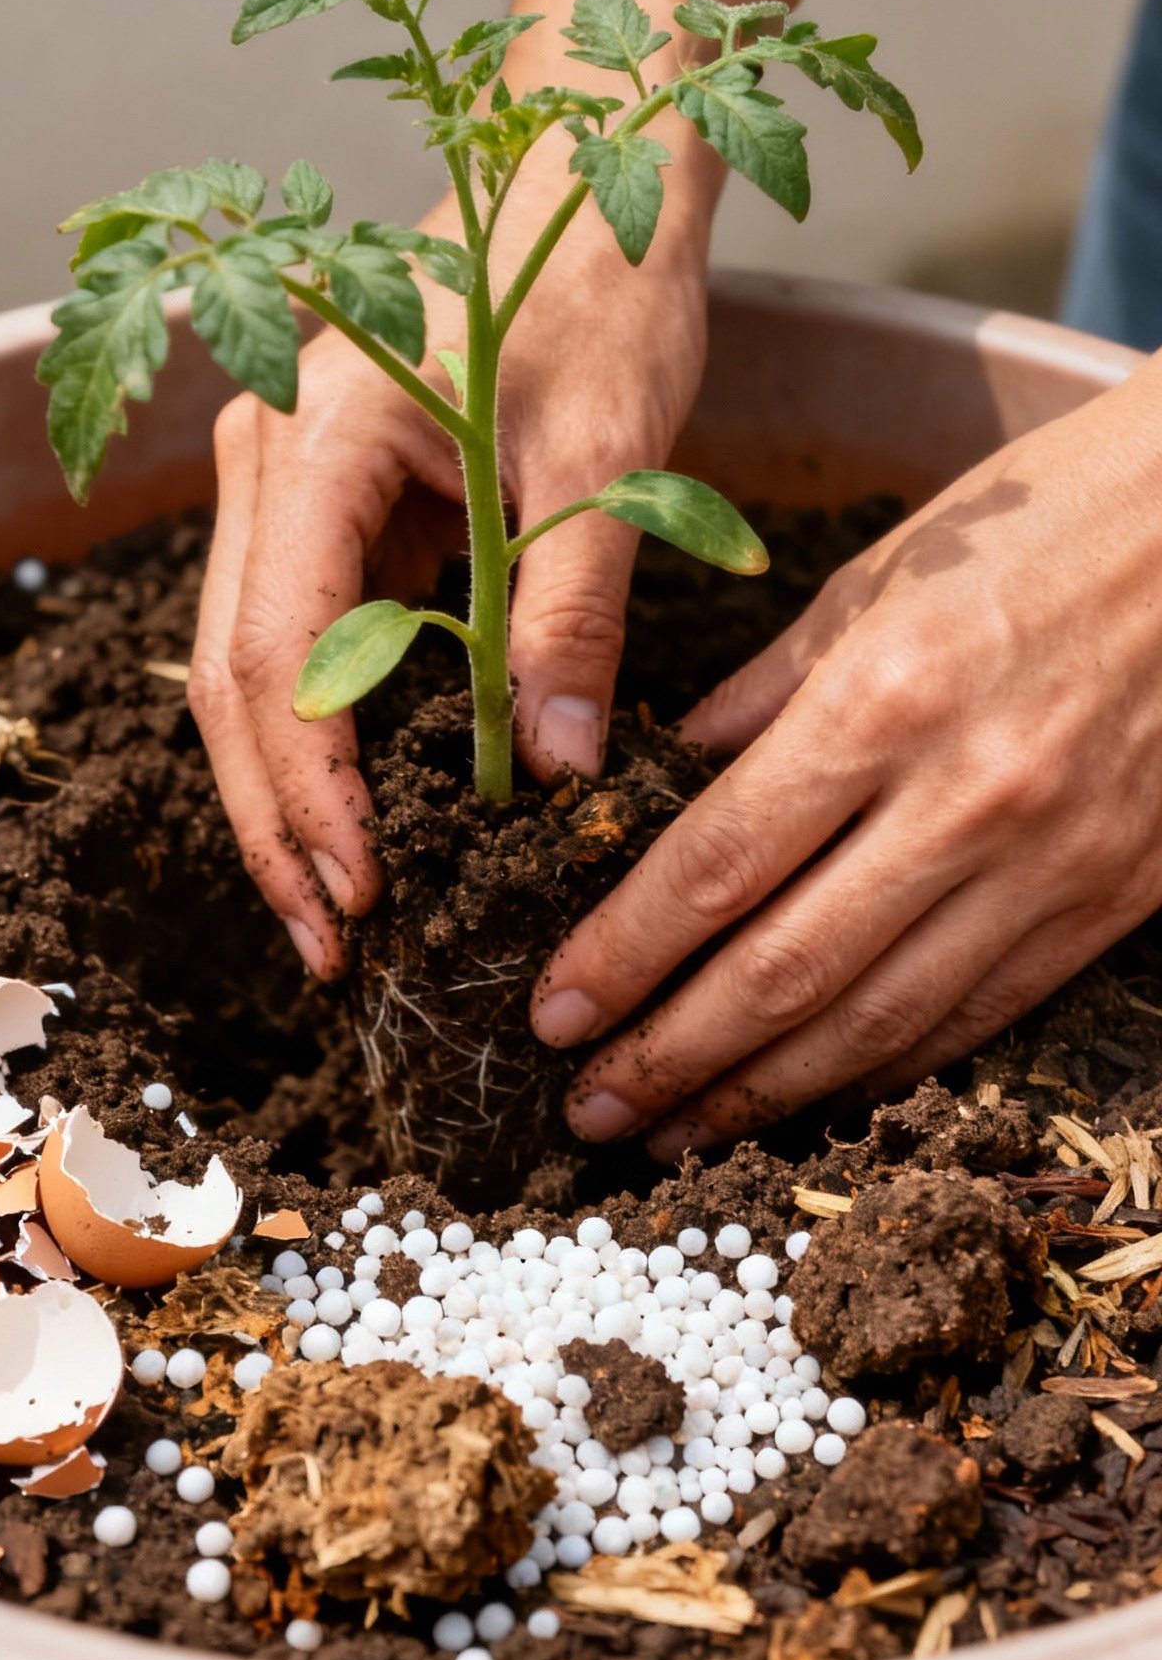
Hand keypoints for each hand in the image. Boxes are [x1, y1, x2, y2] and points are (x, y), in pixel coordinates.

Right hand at [188, 152, 713, 977]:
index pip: (276, 648)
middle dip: (277, 826)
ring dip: (281, 799)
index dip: (310, 789)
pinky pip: (291, 643)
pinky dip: (314, 741)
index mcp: (319, 433)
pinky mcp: (317, 506)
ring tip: (333, 916)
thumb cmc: (597, 287)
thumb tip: (556, 767)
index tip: (364, 894)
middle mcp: (265, 455)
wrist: (579, 180)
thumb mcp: (609, 455)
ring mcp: (278, 480)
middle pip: (229, 677)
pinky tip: (354, 825)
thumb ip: (574, 606)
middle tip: (332, 953)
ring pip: (241, 671)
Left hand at [531, 363, 1161, 1152]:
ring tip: (673, 1135)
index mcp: (886, 700)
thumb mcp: (877, 581)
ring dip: (761, 1094)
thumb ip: (759, 700)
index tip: (553, 1011)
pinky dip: (880, 1071)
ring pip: (877, 1021)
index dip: (625, 955)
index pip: (719, 866)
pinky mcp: (1110, 900)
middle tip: (588, 1108)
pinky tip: (807, 1100)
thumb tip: (650, 789)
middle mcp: (966, 800)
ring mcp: (1049, 864)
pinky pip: (974, 1016)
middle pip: (784, 970)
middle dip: (670, 1055)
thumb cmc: (1045, 524)